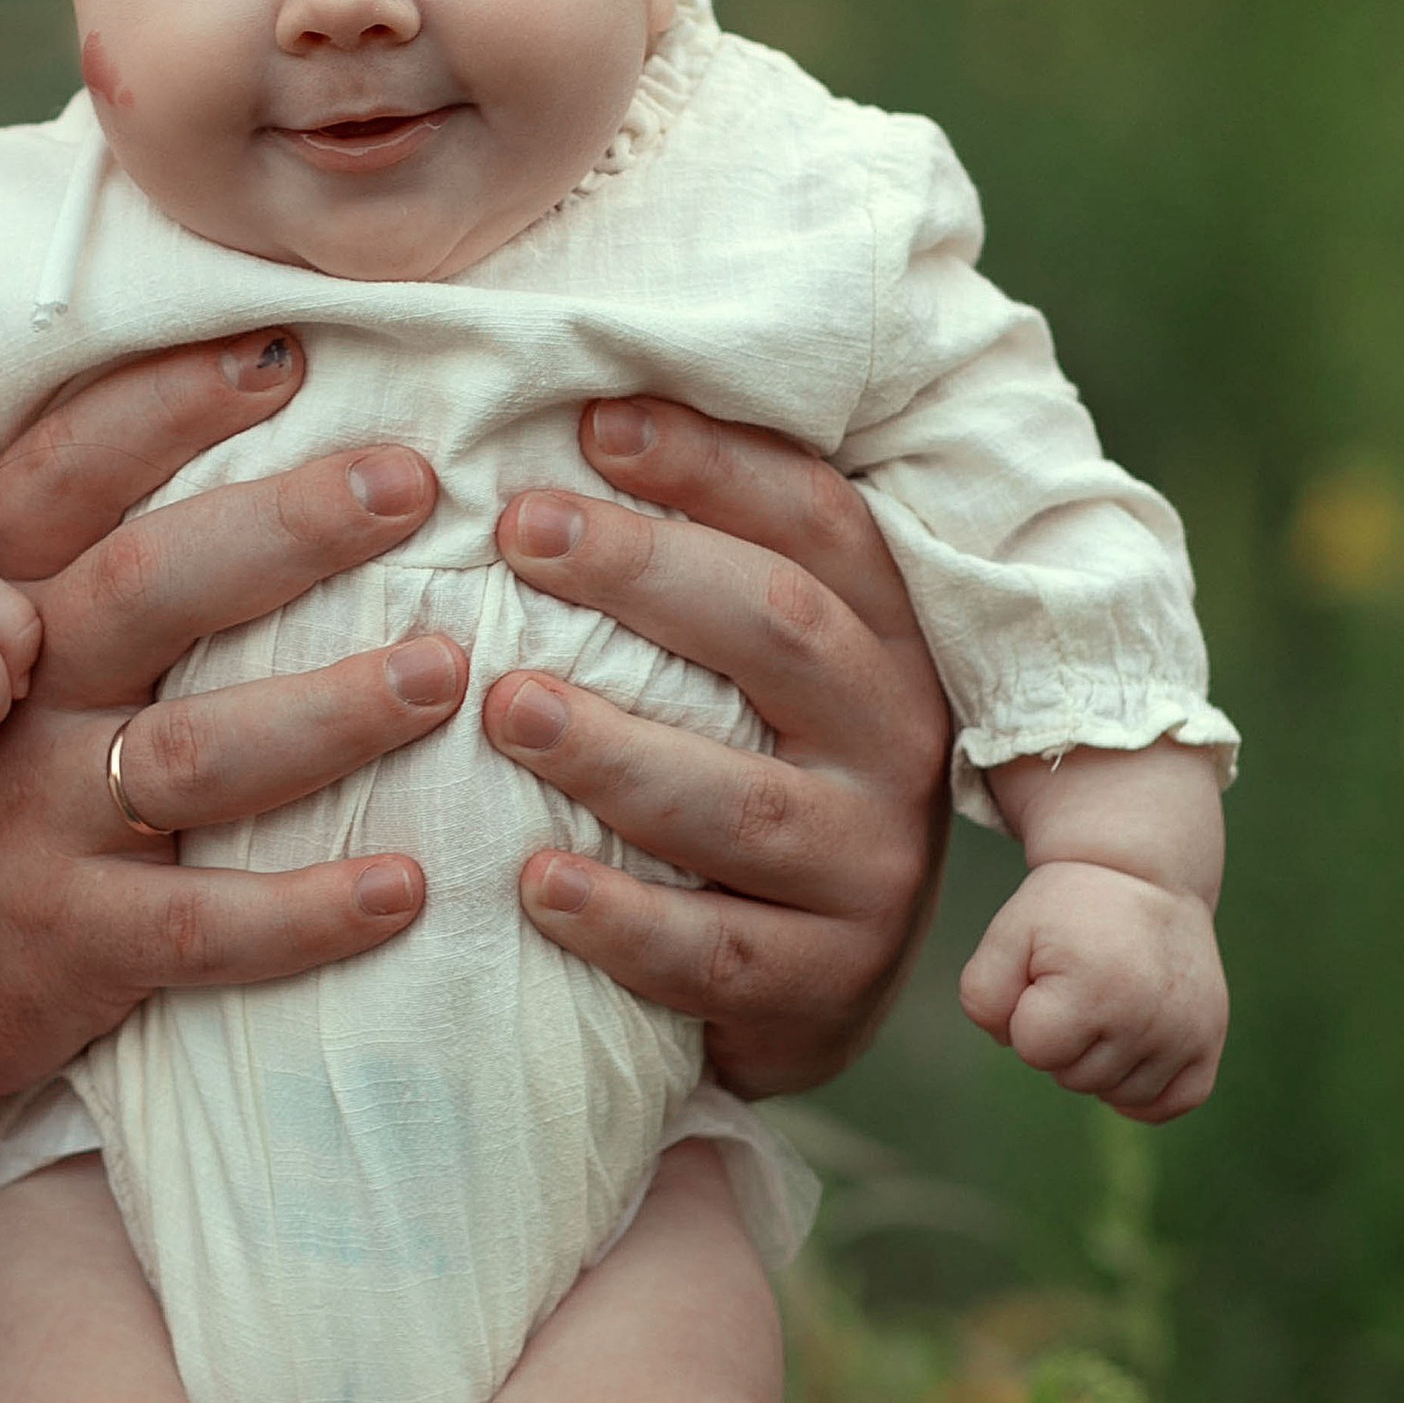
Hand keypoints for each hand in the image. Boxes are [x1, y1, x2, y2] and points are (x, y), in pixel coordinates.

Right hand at [0, 333, 469, 1184]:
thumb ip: (96, 571)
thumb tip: (283, 463)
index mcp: (1, 608)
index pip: (68, 476)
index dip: (163, 406)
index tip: (282, 350)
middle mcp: (22, 700)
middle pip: (148, 588)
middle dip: (284, 528)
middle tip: (410, 483)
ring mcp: (46, 822)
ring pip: (194, 754)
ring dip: (327, 712)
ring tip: (441, 673)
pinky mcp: (79, 942)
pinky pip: (203, 925)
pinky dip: (305, 913)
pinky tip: (404, 887)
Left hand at [477, 399, 952, 1097]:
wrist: (805, 994)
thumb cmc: (743, 779)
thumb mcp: (749, 674)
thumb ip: (696, 568)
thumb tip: (567, 408)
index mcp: (884, 641)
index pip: (817, 523)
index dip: (713, 464)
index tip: (591, 422)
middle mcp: (895, 743)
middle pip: (780, 633)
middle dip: (647, 572)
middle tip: (518, 533)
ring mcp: (869, 871)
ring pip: (746, 803)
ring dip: (618, 751)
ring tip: (507, 708)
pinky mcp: (820, 987)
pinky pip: (715, 952)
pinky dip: (623, 919)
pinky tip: (533, 881)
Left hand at [959, 861, 1226, 1122]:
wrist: (1145, 875)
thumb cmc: (1068, 910)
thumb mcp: (1008, 935)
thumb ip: (982, 996)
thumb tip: (1015, 1045)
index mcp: (1095, 991)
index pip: (1034, 1050)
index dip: (1029, 1013)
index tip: (1048, 974)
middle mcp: (1148, 1019)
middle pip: (1072, 1077)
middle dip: (1063, 1037)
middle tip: (1081, 982)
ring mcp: (1186, 1034)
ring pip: (1114, 1093)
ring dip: (1099, 1059)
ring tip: (1108, 1001)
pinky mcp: (1210, 1041)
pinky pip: (1171, 1102)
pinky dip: (1147, 1090)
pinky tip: (1132, 1051)